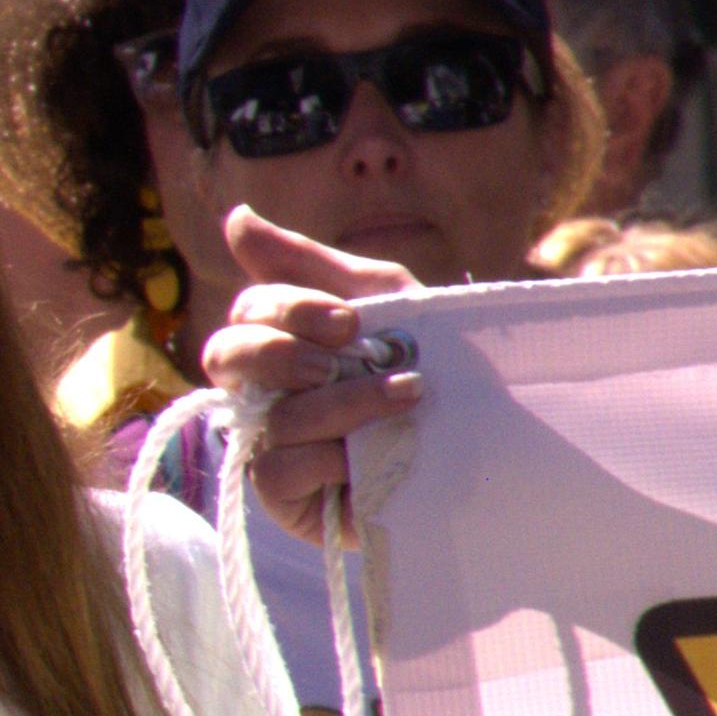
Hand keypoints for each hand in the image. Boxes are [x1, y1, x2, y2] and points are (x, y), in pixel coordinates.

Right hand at [199, 210, 420, 547]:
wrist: (492, 441)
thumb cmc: (432, 362)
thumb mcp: (382, 300)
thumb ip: (308, 262)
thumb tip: (235, 217)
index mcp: (283, 338)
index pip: (248, 312)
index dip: (287, 310)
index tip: (348, 321)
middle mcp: (265, 389)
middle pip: (225, 356)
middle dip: (284, 353)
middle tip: (340, 360)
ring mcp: (271, 444)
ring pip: (268, 416)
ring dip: (338, 405)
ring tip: (402, 401)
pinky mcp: (286, 498)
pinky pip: (275, 471)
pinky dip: (323, 459)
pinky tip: (366, 457)